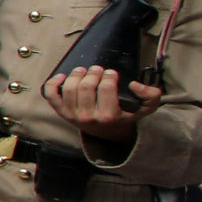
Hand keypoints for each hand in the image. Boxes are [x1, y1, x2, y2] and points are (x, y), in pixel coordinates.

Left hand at [43, 65, 164, 142]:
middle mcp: (89, 117)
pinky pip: (51, 95)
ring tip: (85, 71)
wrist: (109, 132)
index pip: (105, 88)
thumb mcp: (145, 108)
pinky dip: (53, 82)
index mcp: (109, 116)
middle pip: (86, 86)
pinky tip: (63, 76)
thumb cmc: (125, 115)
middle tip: (98, 69)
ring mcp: (73, 115)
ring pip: (69, 87)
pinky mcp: (62, 112)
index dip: (109, 75)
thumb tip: (134, 85)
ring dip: (76, 74)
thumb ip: (151, 96)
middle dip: (93, 73)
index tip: (111, 73)